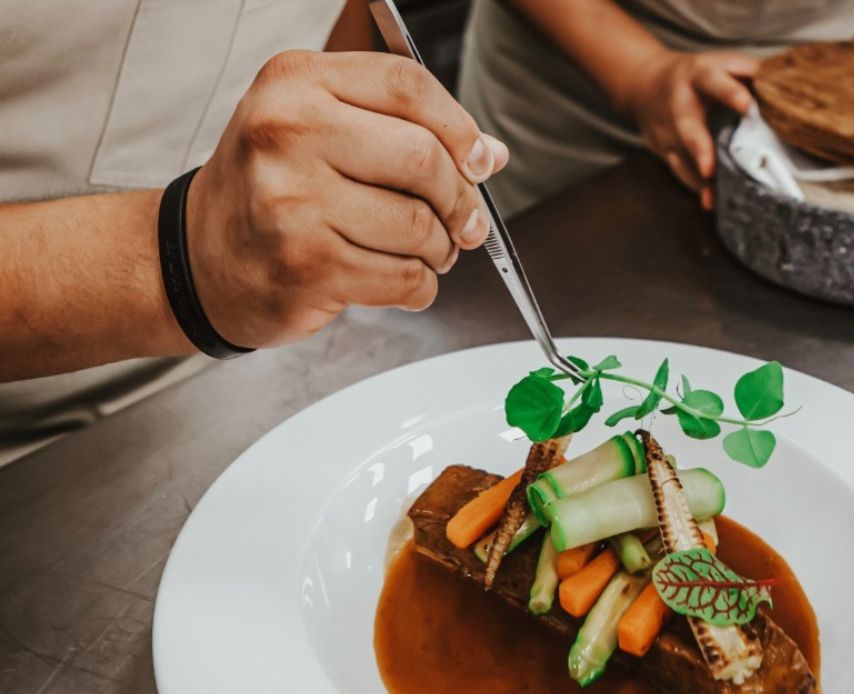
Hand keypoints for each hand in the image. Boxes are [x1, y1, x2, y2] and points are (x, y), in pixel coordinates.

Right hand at [185, 50, 508, 348]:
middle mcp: (287, 133)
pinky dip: (420, 287)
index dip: (461, 128)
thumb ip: (404, 129)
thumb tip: (491, 154)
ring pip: (419, 226)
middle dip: (460, 199)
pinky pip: (403, 278)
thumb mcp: (321, 131)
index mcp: (295, 83)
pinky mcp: (305, 265)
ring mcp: (292, 201)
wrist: (197, 260)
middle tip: (464, 222)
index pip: (408, 86)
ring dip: (440, 250)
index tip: (480, 162)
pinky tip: (404, 281)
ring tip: (428, 253)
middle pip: (424, 158)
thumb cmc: (269, 191)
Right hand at [619, 50, 757, 209]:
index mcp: (697, 76)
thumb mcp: (719, 63)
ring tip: (715, 197)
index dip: (729, 92)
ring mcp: (667, 130)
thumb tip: (787, 84)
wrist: (643, 83)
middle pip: (687, 127)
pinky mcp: (662, 150)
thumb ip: (750, 71)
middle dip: (699, 148)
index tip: (746, 105)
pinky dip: (696, 187)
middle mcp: (679, 104)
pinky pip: (680, 171)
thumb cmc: (696, 75)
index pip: (712, 81)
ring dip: (698, 179)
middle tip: (709, 169)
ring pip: (681, 157)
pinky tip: (711, 201)